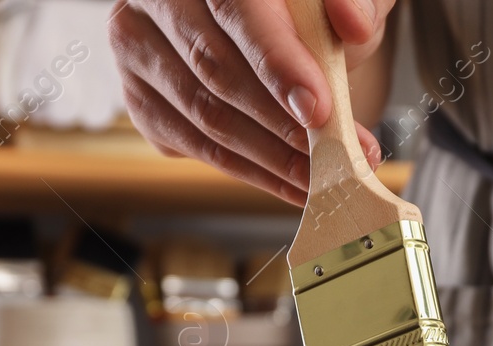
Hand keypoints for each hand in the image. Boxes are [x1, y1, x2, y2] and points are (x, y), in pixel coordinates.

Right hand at [108, 0, 392, 204]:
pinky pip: (196, 145)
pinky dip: (250, 171)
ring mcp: (138, 47)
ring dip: (269, 156)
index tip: (316, 109)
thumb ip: (354, 0)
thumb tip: (353, 23)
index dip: (276, 62)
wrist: (270, 22)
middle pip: (213, 68)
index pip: (234, 8)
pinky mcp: (142, 98)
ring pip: (203, 116)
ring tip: (322, 175)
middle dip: (280, 122)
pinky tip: (290, 180)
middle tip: (333, 154)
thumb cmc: (304, 4)